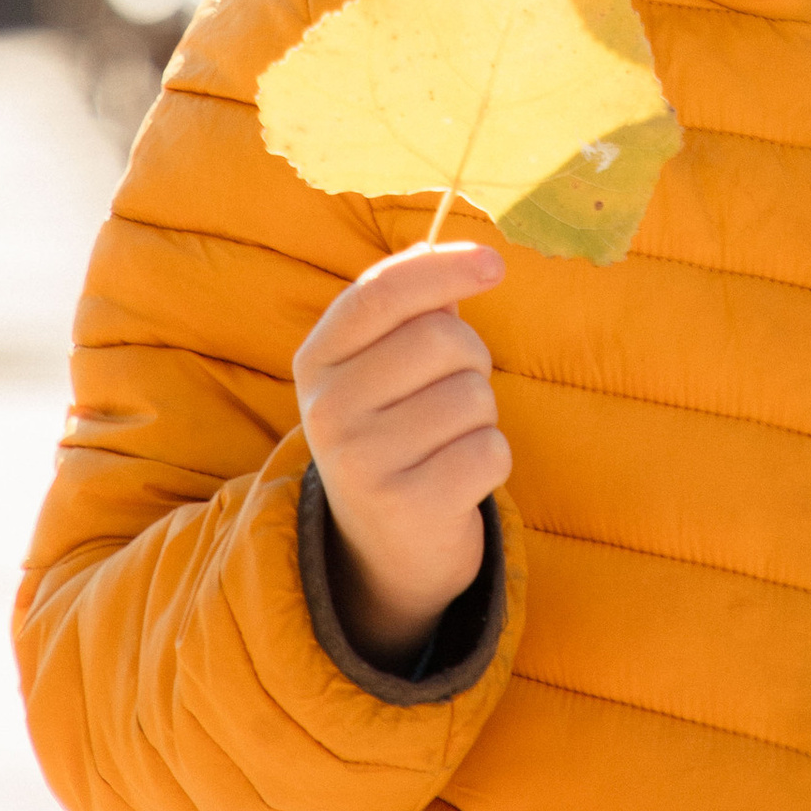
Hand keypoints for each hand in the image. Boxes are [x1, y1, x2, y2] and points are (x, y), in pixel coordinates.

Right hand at [293, 240, 509, 670]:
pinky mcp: (409, 507)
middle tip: (454, 394)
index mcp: (316, 363)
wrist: (383, 550)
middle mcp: (328, 411)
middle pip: (442, 339)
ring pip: (474, 396)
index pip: (380, 293)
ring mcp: (362, 463)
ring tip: (447, 443)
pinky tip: (457, 481)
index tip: (494, 263)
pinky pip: (491, 450)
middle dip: (471, 359)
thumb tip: (462, 260)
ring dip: (481, 416)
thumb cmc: (397, 432)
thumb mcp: (385, 370)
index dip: (442, 268)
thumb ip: (416, 312)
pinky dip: (491, 461)